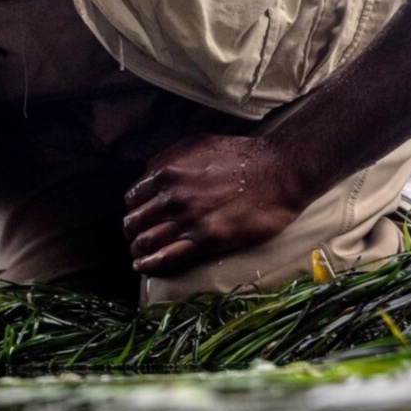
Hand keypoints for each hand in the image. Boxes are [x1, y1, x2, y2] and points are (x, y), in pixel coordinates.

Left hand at [122, 130, 308, 278]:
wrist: (278, 172)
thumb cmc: (241, 155)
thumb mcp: (197, 144)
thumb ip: (168, 157)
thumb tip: (148, 172)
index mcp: (166, 172)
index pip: (133, 197)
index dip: (134, 209)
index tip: (138, 216)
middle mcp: (172, 197)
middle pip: (135, 222)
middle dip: (132, 231)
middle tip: (135, 238)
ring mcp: (188, 220)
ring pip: (146, 242)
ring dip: (138, 250)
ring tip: (137, 256)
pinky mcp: (206, 240)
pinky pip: (167, 257)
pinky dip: (150, 264)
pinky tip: (143, 267)